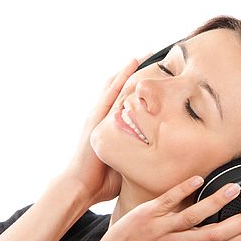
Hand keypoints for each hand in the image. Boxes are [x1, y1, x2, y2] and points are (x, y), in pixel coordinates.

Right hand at [60, 53, 152, 204]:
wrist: (80, 187)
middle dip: (135, 72)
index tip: (155, 75)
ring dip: (130, 68)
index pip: (124, 101)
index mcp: (108, 126)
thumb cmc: (101, 182)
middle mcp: (102, 117)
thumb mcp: (126, 164)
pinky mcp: (97, 117)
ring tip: (148, 52)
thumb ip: (138, 155)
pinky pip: (112, 91)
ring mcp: (99, 115)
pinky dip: (123, 76)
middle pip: (119, 87)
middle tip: (155, 55)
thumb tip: (161, 158)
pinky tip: (133, 63)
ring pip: (116, 84)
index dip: (137, 87)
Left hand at [87, 175, 240, 240]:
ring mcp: (161, 229)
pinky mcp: (146, 216)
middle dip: (240, 221)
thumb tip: (208, 237)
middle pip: (215, 234)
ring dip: (217, 202)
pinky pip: (167, 201)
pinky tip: (198, 179)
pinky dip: (183, 190)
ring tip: (235, 188)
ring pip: (194, 216)